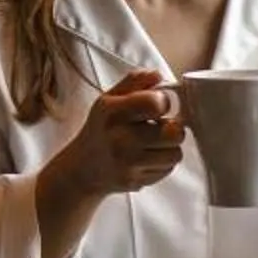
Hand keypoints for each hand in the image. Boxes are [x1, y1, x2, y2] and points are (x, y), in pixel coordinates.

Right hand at [53, 70, 186, 206]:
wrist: (82, 168)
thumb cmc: (101, 128)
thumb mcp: (109, 98)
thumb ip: (134, 81)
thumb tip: (158, 75)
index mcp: (112, 111)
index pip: (156, 103)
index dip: (164, 102)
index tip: (157, 105)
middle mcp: (119, 139)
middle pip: (174, 133)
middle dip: (173, 127)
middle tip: (160, 125)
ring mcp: (128, 164)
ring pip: (175, 153)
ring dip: (170, 147)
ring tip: (154, 142)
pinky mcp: (136, 182)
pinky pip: (168, 169)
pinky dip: (163, 162)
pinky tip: (148, 157)